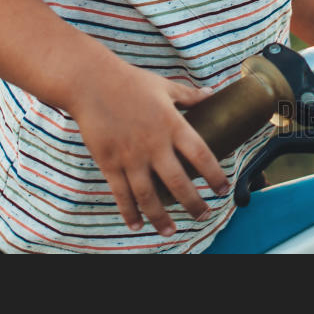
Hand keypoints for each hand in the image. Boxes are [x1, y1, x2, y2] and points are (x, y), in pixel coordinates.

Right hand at [65, 57, 231, 237]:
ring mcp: (130, 156)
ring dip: (161, 217)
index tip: (223, 190)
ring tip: (171, 231)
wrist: (90, 82)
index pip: (200, 155)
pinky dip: (129, 212)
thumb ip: (189, 96)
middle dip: (193, 203)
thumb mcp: (165, 86)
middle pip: (178, 181)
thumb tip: (212, 94)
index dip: (214, 175)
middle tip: (203, 216)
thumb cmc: (131, 82)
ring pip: (149, 195)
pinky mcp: (109, 162)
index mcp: (172, 124)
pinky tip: (137, 225)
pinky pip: (121, 193)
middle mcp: (153, 144)